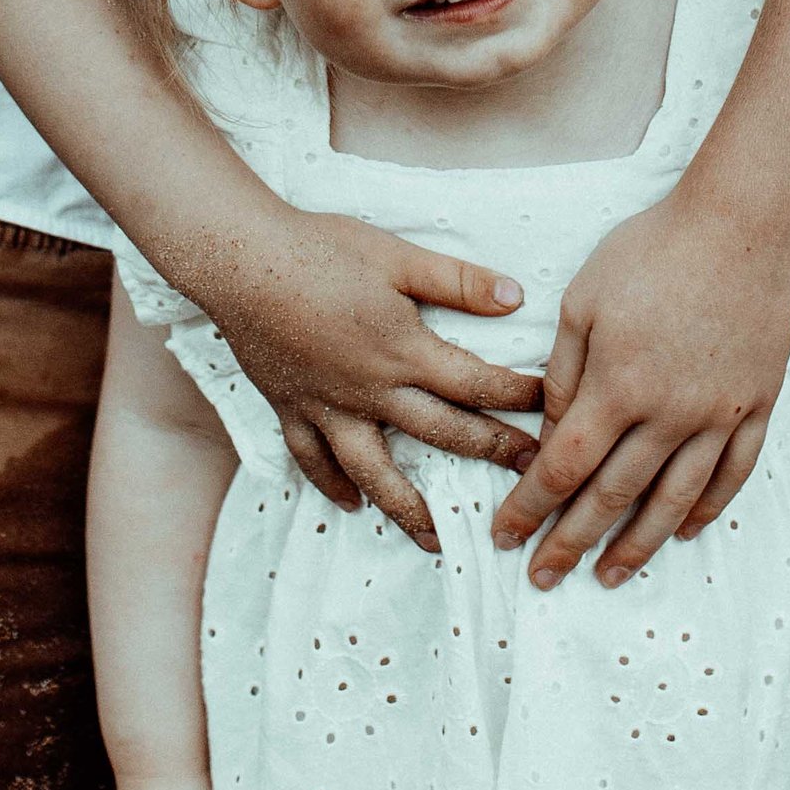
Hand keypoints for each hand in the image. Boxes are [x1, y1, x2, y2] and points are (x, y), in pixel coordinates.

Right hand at [197, 207, 543, 550]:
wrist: (239, 259)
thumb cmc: (319, 249)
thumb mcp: (396, 255)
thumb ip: (458, 280)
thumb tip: (516, 297)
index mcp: (403, 350)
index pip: (474, 384)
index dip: (517, 396)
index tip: (550, 408)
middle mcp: (371, 391)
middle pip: (440, 434)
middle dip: (488, 456)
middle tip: (528, 481)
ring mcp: (328, 407)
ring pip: (376, 472)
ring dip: (411, 510)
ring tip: (439, 540)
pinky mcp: (291, 408)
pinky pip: (314, 461)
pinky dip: (333, 487)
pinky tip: (353, 504)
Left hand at [489, 182, 789, 589]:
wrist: (742, 224)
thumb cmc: (654, 249)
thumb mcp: (585, 298)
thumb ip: (563, 370)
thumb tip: (549, 433)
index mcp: (617, 385)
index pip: (564, 466)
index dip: (530, 507)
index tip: (506, 537)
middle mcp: (668, 414)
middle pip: (613, 497)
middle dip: (572, 542)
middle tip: (546, 578)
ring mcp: (718, 416)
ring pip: (673, 501)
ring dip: (637, 545)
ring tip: (609, 575)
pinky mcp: (756, 407)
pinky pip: (731, 476)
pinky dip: (706, 511)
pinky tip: (683, 532)